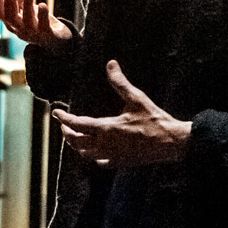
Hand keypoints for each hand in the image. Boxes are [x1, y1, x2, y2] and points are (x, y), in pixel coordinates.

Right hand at [0, 0, 72, 47]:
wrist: (53, 39)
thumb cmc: (35, 19)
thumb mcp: (24, 3)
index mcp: (11, 21)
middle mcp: (19, 28)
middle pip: (10, 17)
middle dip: (10, 1)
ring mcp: (33, 33)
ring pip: (26, 21)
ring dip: (27, 4)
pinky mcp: (47, 35)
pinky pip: (44, 26)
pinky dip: (42, 15)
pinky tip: (42, 4)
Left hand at [54, 61, 191, 167]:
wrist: (171, 143)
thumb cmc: (154, 120)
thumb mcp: (137, 98)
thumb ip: (120, 83)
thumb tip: (110, 64)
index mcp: (107, 129)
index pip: (77, 124)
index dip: (64, 118)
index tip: (56, 113)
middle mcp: (106, 145)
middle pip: (77, 142)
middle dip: (67, 133)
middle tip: (63, 125)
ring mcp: (112, 156)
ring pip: (85, 154)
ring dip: (76, 145)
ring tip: (74, 137)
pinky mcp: (120, 162)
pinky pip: (99, 162)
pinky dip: (91, 156)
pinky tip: (93, 152)